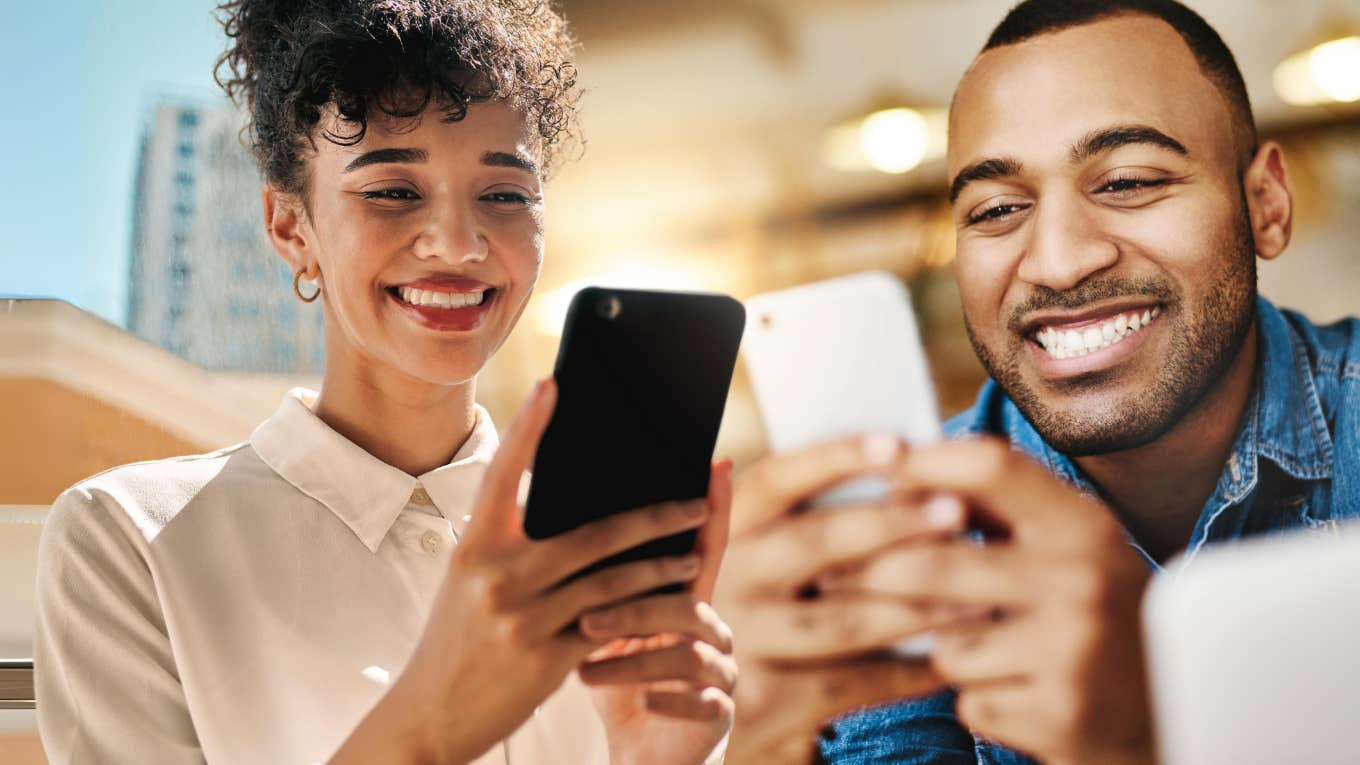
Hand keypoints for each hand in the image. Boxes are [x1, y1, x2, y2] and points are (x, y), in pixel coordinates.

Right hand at [331, 379, 714, 763]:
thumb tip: (577, 506)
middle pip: (593, 532)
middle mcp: (497, 576)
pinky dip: (647, 613)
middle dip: (653, 515)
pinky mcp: (547, 658)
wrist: (431, 714)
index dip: (528, 425)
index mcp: (474, 547)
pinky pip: (612, 627)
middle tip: (697, 499)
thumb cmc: (458, 637)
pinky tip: (673, 603)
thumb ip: (512, 545)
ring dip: (662, 565)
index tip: (552, 383)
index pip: (503, 473)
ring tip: (694, 553)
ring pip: (613, 581)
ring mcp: (523, 618)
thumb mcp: (470, 582)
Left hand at [580, 460, 738, 764]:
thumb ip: (598, 585)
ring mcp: (720, 673)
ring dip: (634, 658)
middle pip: (686, 601)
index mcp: (684, 602)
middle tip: (583, 615)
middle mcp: (711, 630)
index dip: (715, 508)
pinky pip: (704, 702)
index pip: (702, 547)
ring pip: (689, 652)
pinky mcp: (720, 716)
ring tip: (584, 664)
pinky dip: (667, 700)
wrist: (640, 754)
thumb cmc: (619, 684)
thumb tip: (555, 524)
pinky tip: (640, 703)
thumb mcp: (604, 632)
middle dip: (636, 605)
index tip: (718, 466)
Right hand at [716, 435, 969, 762]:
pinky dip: (912, 668)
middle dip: (889, 523)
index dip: (833, 457)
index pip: (774, 481)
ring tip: (977, 590)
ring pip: (841, 619)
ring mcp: (739, 650)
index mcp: (721, 539)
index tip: (896, 444)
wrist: (720, 736)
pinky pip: (857, 681)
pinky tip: (953, 654)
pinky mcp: (767, 710)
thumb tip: (893, 467)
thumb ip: (798, 527)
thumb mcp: (759, 576)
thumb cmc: (766, 631)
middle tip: (955, 511)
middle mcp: (721, 587)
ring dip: (917, 602)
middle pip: (810, 544)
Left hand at [827, 438, 1154, 764]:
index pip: (991, 467)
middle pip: (935, 563)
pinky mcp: (1059, 713)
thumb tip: (897, 472)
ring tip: (973, 648)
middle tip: (825, 579)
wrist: (1177, 710)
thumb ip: (999, 510)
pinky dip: (975, 697)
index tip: (873, 471)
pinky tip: (1013, 693)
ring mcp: (1071, 649)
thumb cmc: (1098, 611)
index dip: (922, 464)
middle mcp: (1081, 579)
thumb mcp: (1069, 546)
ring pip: (944, 641)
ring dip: (937, 649)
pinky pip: (969, 698)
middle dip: (869, 576)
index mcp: (1083, 525)